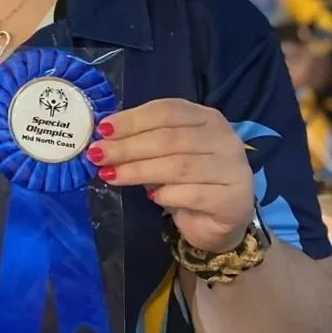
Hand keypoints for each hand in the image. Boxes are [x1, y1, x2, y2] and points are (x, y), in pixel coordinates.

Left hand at [90, 99, 254, 252]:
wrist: (219, 221)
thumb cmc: (186, 181)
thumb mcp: (163, 155)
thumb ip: (141, 143)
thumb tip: (104, 140)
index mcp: (206, 118)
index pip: (167, 111)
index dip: (132, 119)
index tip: (103, 130)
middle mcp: (224, 139)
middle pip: (170, 138)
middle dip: (128, 147)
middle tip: (98, 155)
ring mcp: (233, 169)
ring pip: (178, 165)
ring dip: (138, 170)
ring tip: (110, 175)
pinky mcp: (232, 199)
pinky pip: (193, 194)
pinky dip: (166, 194)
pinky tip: (151, 198)